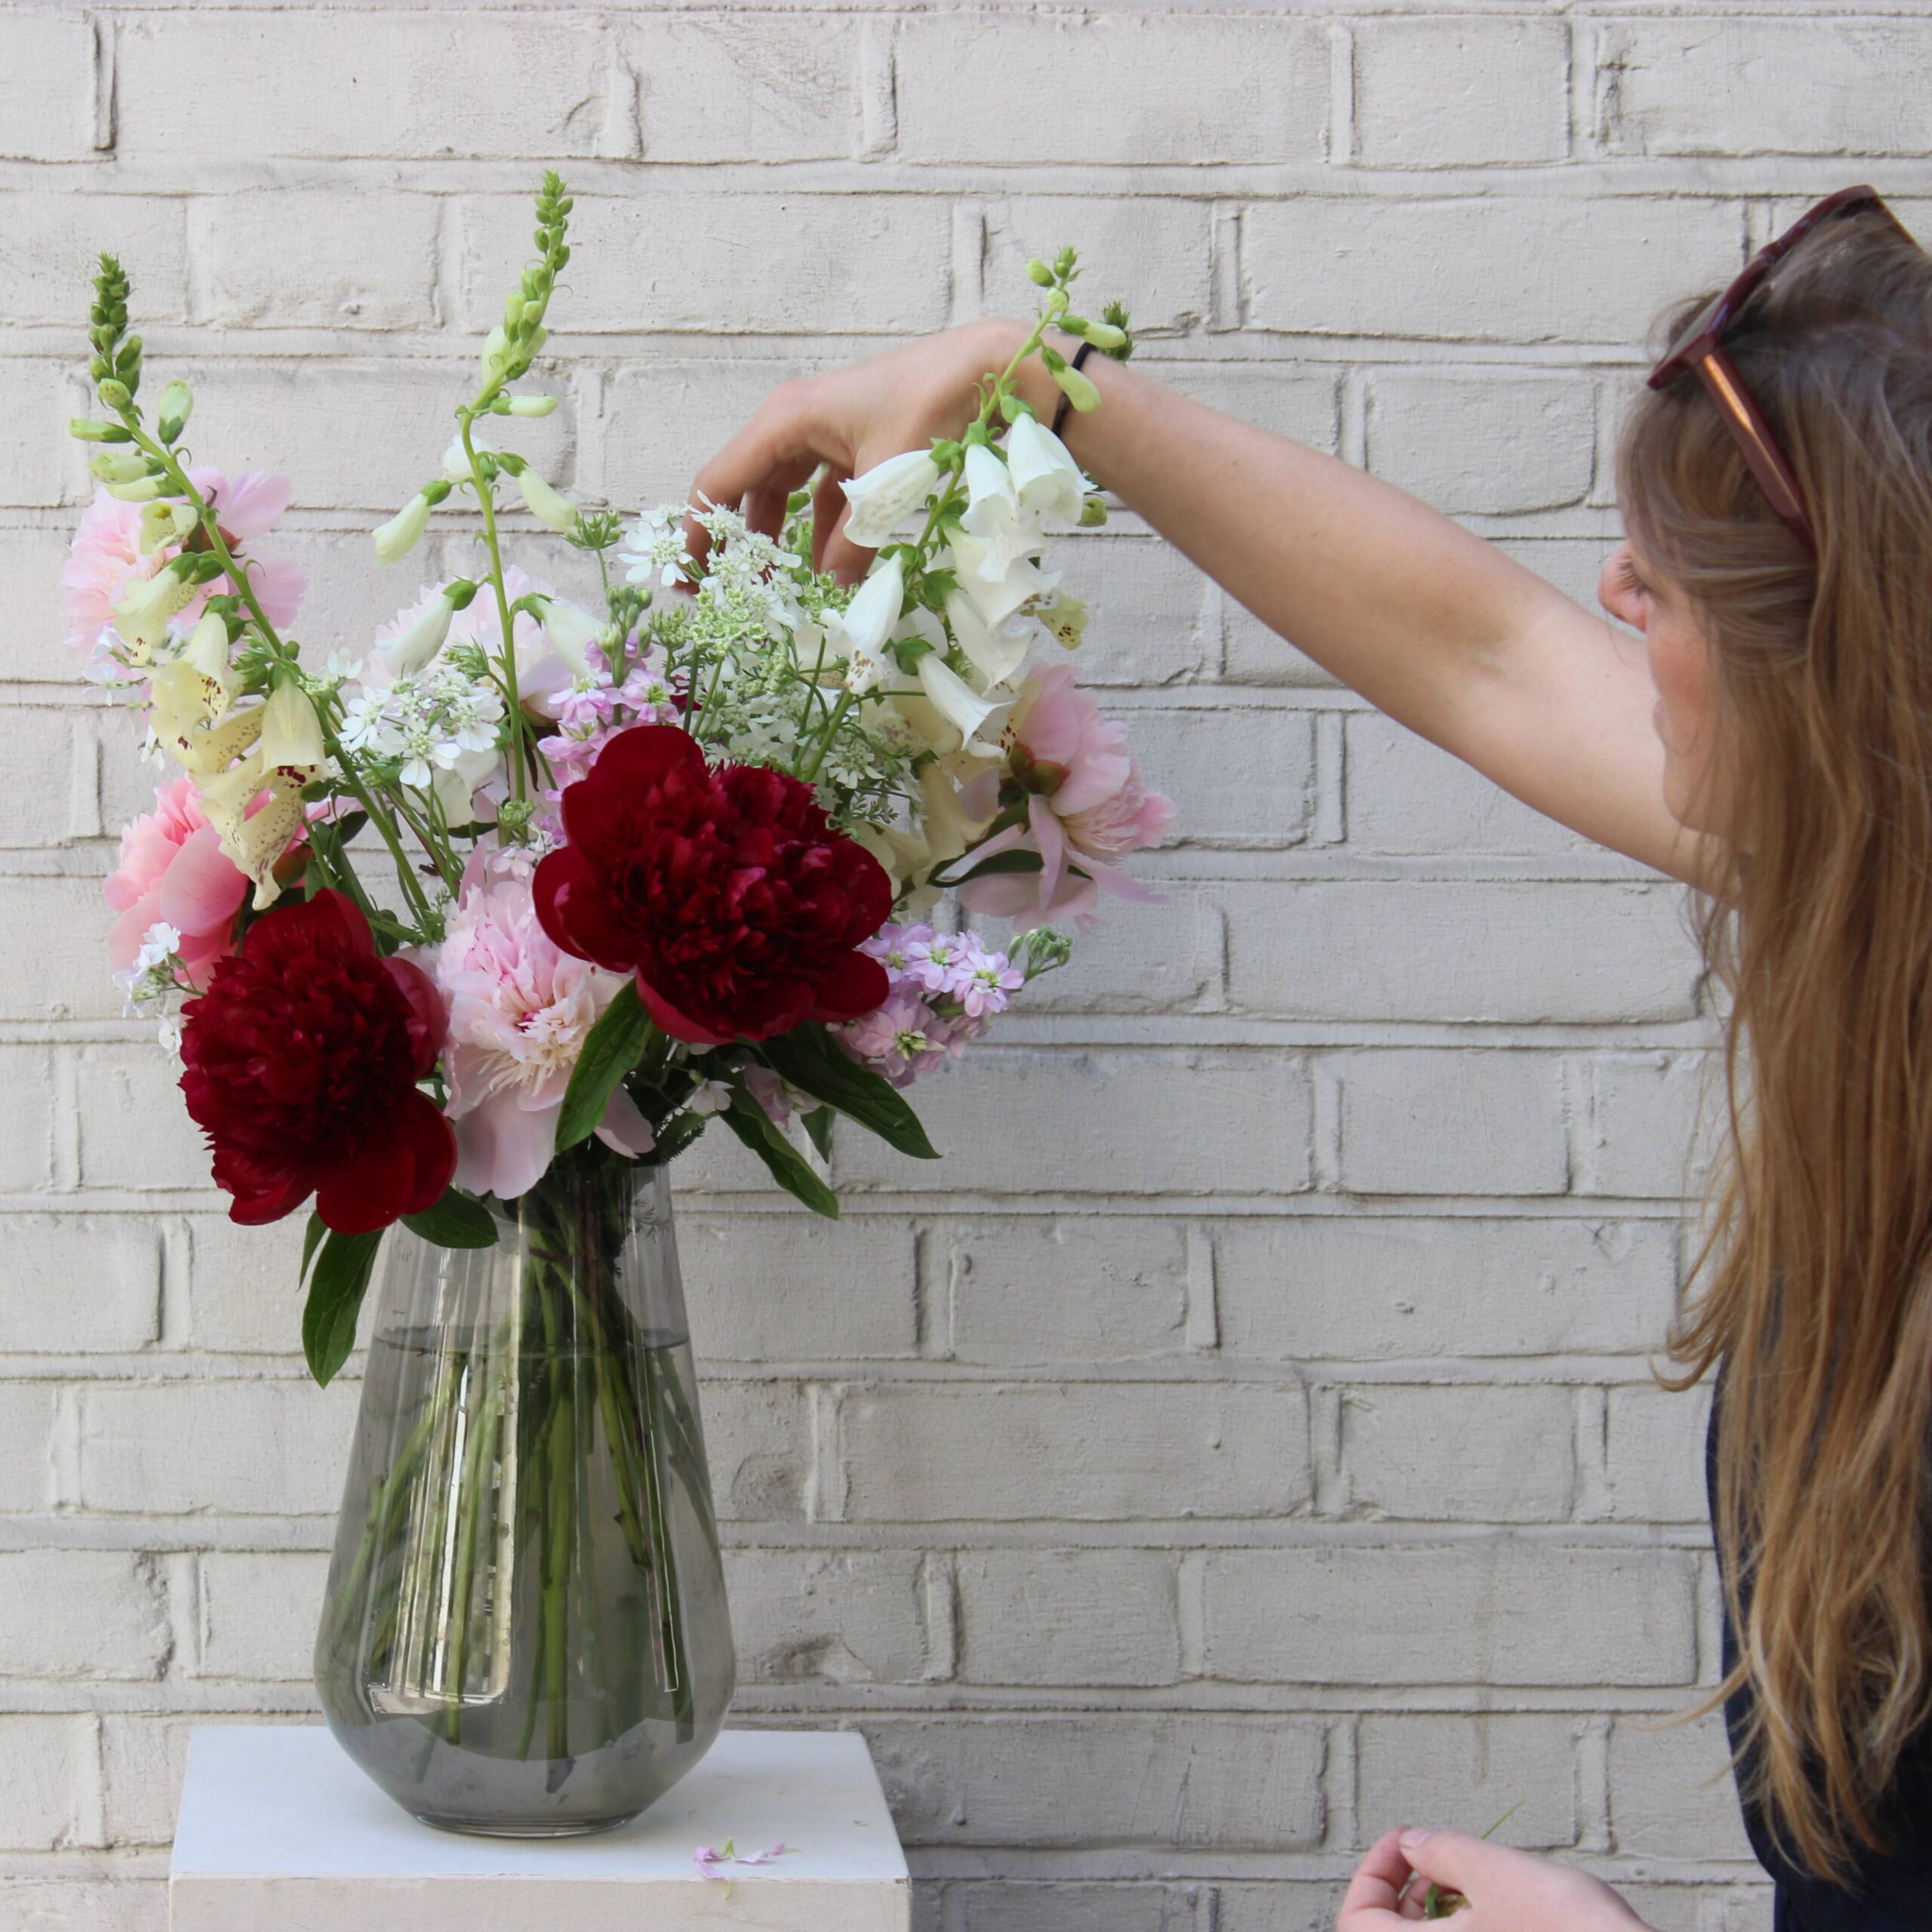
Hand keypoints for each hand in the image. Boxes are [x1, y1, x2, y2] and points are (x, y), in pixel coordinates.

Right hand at [689, 318, 1036, 579]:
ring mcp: (824, 432)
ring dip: (779, 541)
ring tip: (774, 589)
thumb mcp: (886, 485)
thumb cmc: (931, 408)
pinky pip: (822, 495)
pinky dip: (823, 531)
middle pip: (746, 488)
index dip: (699, 531)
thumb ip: (855, 544)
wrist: (986, 369)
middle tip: (725, 593)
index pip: (721, 479)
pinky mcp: (854, 445)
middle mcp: (795, 422)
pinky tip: (827, 570)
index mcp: (786, 419)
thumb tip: (834, 596)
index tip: (687, 577)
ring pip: (783, 494)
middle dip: (735, 542)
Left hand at [1337, 1829, 1651, 1929]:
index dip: (1372, 1872)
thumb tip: (1410, 1842)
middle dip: (1403, 1892)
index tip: (1403, 1840)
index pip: (1357, 1921)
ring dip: (1434, 1915)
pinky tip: (1496, 1912)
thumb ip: (1443, 1853)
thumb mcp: (1498, 1873)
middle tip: (1432, 1859)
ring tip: (1468, 1882)